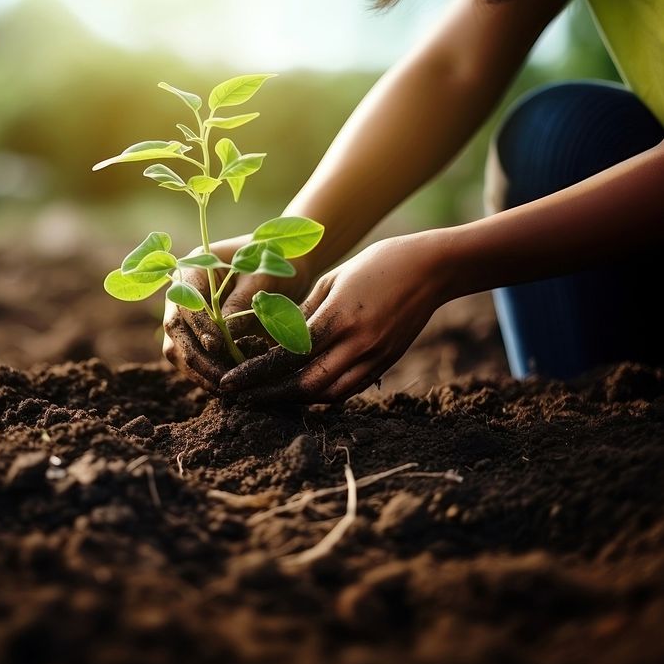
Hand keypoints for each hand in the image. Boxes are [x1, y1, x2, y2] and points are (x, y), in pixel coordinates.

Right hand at [162, 234, 314, 392]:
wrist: (288, 262)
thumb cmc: (274, 260)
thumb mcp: (261, 276)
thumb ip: (239, 302)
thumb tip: (218, 341)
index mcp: (194, 269)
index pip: (185, 302)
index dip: (197, 326)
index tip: (217, 345)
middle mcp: (185, 293)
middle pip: (175, 330)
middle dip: (195, 357)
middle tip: (222, 377)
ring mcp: (190, 315)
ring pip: (179, 349)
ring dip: (199, 370)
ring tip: (226, 386)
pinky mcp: (202, 334)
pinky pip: (195, 357)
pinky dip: (208, 373)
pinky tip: (230, 381)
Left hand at [218, 231, 453, 404]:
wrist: (431, 269)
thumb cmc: (378, 264)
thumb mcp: (334, 279)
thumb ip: (305, 312)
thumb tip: (277, 337)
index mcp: (340, 317)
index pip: (289, 355)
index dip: (257, 373)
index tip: (232, 383)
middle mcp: (358, 343)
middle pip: (307, 384)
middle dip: (271, 395)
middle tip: (243, 398)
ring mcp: (375, 356)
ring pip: (329, 394)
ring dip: (297, 399)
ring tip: (269, 396)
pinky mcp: (386, 362)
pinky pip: (350, 389)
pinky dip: (324, 394)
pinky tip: (305, 389)